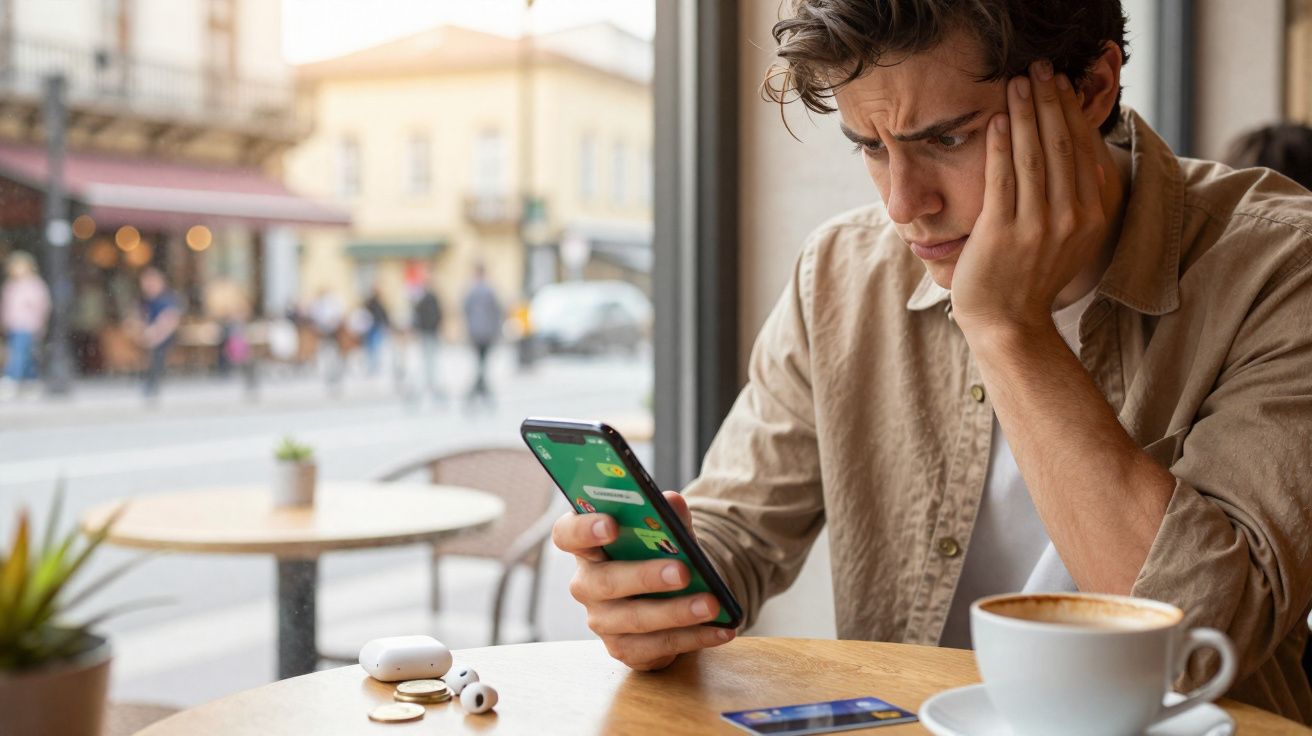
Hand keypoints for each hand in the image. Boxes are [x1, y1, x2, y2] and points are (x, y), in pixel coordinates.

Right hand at [551, 490, 735, 669]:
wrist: (672, 593)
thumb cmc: (659, 554)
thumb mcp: (667, 530)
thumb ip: (668, 515)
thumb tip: (672, 503)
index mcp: (588, 545)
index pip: (567, 534)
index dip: (584, 529)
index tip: (610, 524)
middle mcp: (587, 584)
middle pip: (605, 582)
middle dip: (645, 576)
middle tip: (682, 571)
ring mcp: (602, 620)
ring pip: (635, 619)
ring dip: (676, 612)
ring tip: (711, 604)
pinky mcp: (624, 649)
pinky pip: (657, 647)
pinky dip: (692, 638)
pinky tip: (720, 630)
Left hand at [950, 60, 1107, 337]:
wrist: (1009, 323)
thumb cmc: (1032, 277)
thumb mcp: (1071, 239)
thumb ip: (1079, 199)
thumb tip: (1081, 153)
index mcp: (1093, 216)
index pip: (1083, 150)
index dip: (1072, 112)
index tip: (1060, 84)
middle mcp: (1073, 218)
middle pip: (1061, 145)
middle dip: (1050, 101)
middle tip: (1038, 69)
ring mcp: (1038, 226)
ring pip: (1034, 156)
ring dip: (1026, 113)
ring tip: (1017, 83)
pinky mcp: (1003, 232)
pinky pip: (1003, 178)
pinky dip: (1002, 145)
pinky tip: (999, 120)